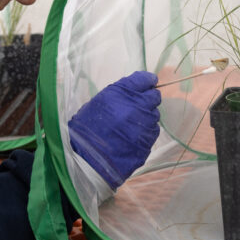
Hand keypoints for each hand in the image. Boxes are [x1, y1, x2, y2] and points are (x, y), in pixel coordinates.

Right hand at [68, 71, 160, 189]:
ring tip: (132, 124)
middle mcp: (137, 105)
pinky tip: (133, 136)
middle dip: (148, 99)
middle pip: (154, 96)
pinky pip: (153, 130)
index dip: (146, 81)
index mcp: (121, 92)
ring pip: (154, 114)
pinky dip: (146, 131)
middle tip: (139, 105)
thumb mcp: (96, 104)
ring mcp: (145, 123)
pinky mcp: (149, 140)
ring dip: (146, 116)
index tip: (148, 83)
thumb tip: (131, 92)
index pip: (144, 79)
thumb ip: (117, 95)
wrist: (88, 160)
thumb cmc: (85, 130)